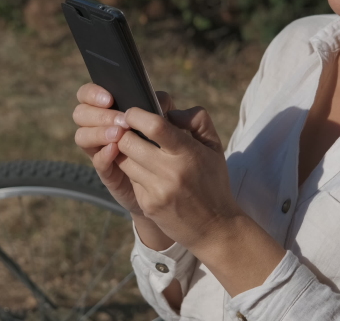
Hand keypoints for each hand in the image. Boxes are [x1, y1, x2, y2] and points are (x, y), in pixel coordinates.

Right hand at [72, 83, 175, 216]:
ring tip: (118, 135)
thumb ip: (162, 104)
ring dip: (99, 133)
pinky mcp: (107, 171)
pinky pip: (96, 161)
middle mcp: (99, 126)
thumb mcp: (167, 119)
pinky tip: (114, 150)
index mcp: (109, 109)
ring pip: (81, 136)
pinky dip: (103, 154)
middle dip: (100, 115)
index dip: (93, 93)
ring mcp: (100, 149)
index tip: (110, 98)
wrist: (174, 181)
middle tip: (122, 121)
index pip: (87, 94)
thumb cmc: (168, 142)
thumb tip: (156, 100)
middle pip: (80, 113)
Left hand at [113, 105, 240, 250]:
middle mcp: (171, 172)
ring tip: (138, 152)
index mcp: (188, 153)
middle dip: (124, 133)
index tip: (132, 113)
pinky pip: (130, 180)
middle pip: (128, 142)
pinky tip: (147, 176)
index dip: (136, 115)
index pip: (154, 126)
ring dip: (126, 153)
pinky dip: (133, 173)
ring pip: (123, 160)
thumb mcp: (214, 147)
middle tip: (127, 131)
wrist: (216, 228)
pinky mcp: (148, 205)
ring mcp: (157, 190)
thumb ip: (196, 120)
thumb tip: (170, 111)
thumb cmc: (213, 181)